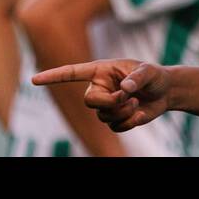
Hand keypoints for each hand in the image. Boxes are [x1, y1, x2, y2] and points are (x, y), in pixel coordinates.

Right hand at [32, 59, 170, 131]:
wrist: (165, 92)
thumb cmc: (154, 76)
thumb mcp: (149, 71)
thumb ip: (136, 78)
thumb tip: (123, 89)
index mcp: (101, 71)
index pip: (72, 73)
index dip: (53, 76)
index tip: (34, 79)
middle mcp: (99, 88)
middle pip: (89, 101)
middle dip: (109, 103)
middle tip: (128, 98)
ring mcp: (105, 105)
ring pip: (102, 116)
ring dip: (122, 112)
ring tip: (136, 102)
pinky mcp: (114, 119)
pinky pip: (114, 127)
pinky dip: (128, 123)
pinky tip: (139, 113)